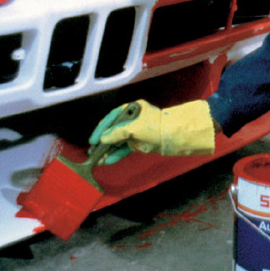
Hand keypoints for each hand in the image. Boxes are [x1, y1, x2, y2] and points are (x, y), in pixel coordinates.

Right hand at [89, 99, 215, 164]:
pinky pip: (126, 148)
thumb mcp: (135, 128)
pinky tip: (109, 160)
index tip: (93, 139)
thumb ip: (117, 132)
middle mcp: (134, 119)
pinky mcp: (141, 142)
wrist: (176, 137)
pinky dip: (118, 154)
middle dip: (103, 141)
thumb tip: (103, 139)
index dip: (101, 128)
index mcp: (133, 109)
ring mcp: (138, 131)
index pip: (112, 117)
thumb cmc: (158, 127)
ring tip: (99, 159)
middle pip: (114, 129)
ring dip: (109, 149)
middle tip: (93, 151)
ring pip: (119, 140)